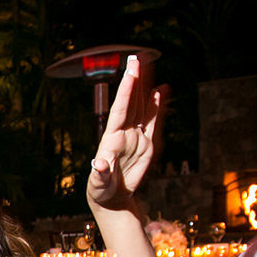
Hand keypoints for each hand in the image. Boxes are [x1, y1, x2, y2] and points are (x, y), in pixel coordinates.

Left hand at [87, 55, 166, 211]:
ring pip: (141, 107)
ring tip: (148, 66)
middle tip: (137, 58)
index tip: (130, 73)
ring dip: (144, 87)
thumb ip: (100, 174)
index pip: (120, 109)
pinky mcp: (146, 144)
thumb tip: (99, 164)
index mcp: (111, 139)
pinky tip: (159, 91)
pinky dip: (156, 106)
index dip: (125, 91)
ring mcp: (135, 137)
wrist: (112, 198)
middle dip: (134, 80)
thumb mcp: (98, 184)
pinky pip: (152, 121)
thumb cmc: (101, 191)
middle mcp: (124, 133)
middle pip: (131, 102)